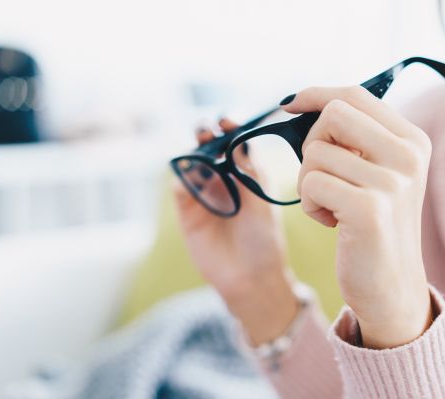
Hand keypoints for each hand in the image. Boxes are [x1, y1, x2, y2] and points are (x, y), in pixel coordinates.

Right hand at [173, 119, 298, 344]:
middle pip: (209, 151)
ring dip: (192, 154)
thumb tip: (238, 140)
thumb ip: (247, 171)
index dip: (229, 130)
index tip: (227, 120)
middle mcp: (224, 182)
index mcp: (246, 175)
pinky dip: (182, 180)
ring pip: (192, 167)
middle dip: (206, 136)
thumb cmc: (264, 238)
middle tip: (206, 129)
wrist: (251, 277)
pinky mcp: (188, 214)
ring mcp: (205, 197)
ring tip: (198, 150)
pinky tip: (189, 179)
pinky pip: (180, 190)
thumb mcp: (260, 200)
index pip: (234, 145)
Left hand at [283, 87, 432, 348]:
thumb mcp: (379, 174)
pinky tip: (331, 223)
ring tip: (332, 207)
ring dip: (309, 182)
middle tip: (322, 174)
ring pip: (315, 153)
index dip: (315, 94)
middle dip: (311, 142)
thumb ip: (356, 138)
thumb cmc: (374, 225)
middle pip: (333, 114)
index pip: (355, 95)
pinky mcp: (369, 210)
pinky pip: (311, 183)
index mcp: (413, 141)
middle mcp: (409, 156)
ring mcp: (392, 183)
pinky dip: (309, 204)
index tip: (290, 104)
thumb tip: (303, 102)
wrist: (391, 287)